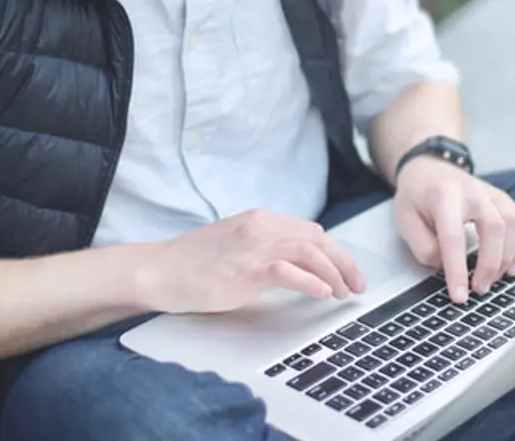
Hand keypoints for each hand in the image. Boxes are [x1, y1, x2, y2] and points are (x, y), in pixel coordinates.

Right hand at [135, 209, 365, 313]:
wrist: (158, 270)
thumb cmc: (194, 263)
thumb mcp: (236, 245)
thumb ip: (266, 247)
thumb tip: (300, 265)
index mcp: (260, 220)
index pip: (311, 232)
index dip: (335, 253)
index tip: (348, 273)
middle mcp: (261, 227)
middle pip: (318, 240)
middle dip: (344, 264)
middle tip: (357, 286)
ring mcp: (253, 246)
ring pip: (310, 252)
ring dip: (333, 274)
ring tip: (343, 293)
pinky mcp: (245, 269)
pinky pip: (288, 271)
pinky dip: (311, 282)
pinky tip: (323, 294)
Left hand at [394, 156, 514, 302]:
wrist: (429, 168)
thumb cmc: (417, 197)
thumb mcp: (405, 221)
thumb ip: (423, 247)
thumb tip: (446, 267)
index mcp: (443, 196)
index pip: (454, 237)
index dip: (457, 270)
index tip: (459, 296)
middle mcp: (472, 191)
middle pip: (493, 228)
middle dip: (489, 265)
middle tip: (479, 290)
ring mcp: (491, 193)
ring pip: (512, 224)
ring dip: (507, 258)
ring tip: (493, 281)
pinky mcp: (503, 198)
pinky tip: (511, 267)